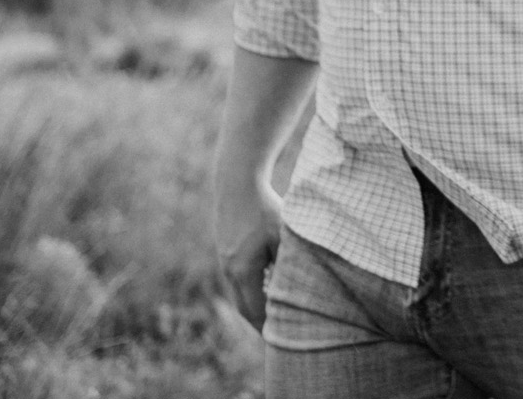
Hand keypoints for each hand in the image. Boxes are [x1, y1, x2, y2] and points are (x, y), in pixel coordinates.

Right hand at [213, 175, 281, 331]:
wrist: (237, 182)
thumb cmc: (265, 207)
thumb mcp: (283, 234)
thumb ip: (288, 263)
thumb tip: (297, 288)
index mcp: (244, 270)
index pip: (257, 310)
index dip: (270, 326)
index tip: (284, 339)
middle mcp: (230, 271)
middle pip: (245, 308)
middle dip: (261, 324)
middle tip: (279, 337)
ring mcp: (225, 262)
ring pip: (239, 295)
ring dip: (255, 308)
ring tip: (274, 319)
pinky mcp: (226, 252)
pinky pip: (237, 281)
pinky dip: (250, 292)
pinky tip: (265, 292)